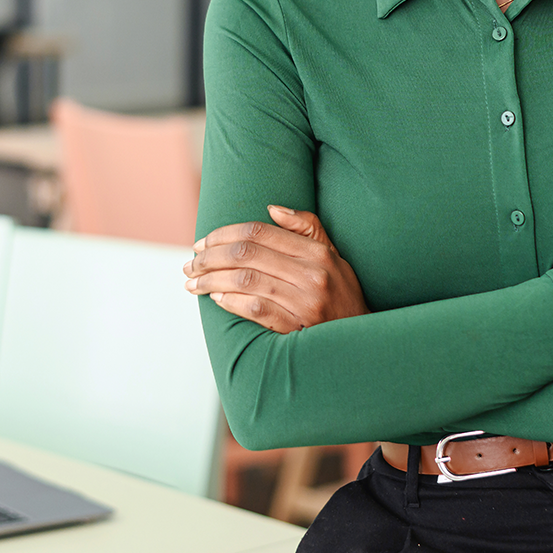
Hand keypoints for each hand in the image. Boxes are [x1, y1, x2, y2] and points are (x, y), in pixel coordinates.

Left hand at [184, 205, 369, 333]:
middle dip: (210, 257)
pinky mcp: (298, 329)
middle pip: (247, 255)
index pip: (259, 232)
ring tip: (193, 282)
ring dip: (212, 280)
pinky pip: (255, 310)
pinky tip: (216, 300)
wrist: (361, 345)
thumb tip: (272, 208)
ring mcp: (305, 303)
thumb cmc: (342, 295)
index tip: (202, 242)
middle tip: (190, 263)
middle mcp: (312, 275)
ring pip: (245, 281)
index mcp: (317, 253)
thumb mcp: (334, 256)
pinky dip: (231, 303)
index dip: (223, 234)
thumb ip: (307, 227)